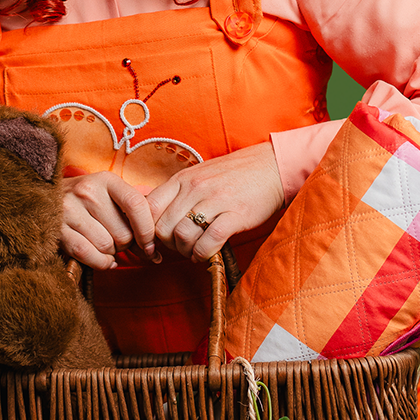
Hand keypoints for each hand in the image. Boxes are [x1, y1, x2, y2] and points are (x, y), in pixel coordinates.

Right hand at [60, 171, 158, 270]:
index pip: (137, 205)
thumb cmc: (89, 201)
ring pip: (107, 246)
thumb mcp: (111, 197)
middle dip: (126, 244)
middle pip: (123, 233)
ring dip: (111, 252)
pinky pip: (88, 254)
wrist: (47, 197)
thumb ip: (134, 217)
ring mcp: (70, 210)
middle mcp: (88, 191)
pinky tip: (103, 258)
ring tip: (104, 242)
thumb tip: (154, 253)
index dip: (148, 230)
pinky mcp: (57, 229)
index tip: (151, 246)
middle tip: (117, 238)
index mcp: (107, 180)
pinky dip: (100, 262)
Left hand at [147, 142, 284, 261]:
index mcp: (183, 178)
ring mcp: (215, 200)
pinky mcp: (236, 214)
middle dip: (169, 245)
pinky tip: (207, 253)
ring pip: (182, 236)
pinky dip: (203, 253)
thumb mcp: (199, 176)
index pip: (149, 208)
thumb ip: (178, 193)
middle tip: (181, 247)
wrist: (271, 167)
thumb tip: (154, 216)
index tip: (156, 241)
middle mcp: (195, 187)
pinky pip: (209, 241)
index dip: (147, 230)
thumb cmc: (233, 175)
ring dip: (186, 251)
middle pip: (163, 227)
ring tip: (195, 251)